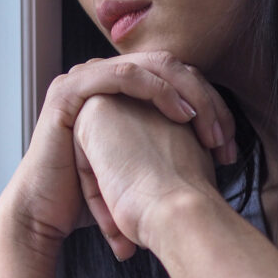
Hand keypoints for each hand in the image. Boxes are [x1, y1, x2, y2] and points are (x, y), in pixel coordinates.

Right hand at [0, 51, 234, 259]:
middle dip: (205, 97)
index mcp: (119, 90)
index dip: (209, 103)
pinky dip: (158, 90)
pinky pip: (124, 74)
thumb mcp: (140, 166)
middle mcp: (101, 77)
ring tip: (208, 128)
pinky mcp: (71, 91)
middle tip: (224, 136)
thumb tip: (215, 151)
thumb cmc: (93, 196)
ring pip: (153, 64)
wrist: (48, 214)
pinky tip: (181, 114)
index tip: (229, 145)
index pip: (175, 77)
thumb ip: (166, 148)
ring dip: (189, 92)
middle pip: (170, 65)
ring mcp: (84, 79)